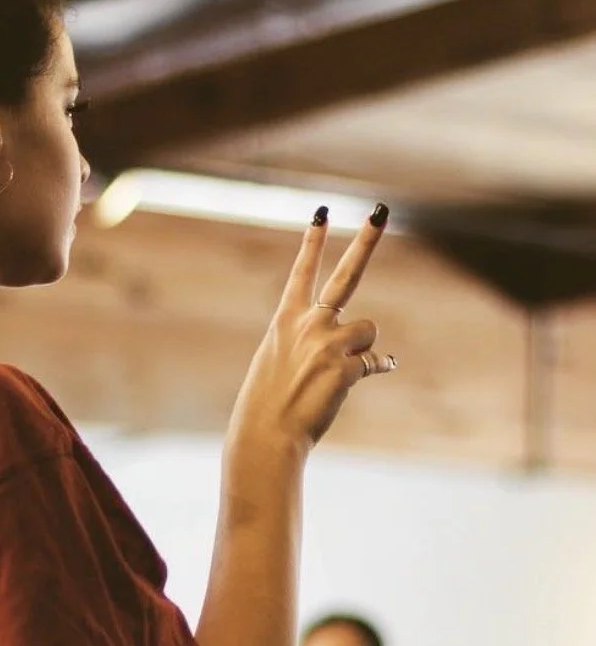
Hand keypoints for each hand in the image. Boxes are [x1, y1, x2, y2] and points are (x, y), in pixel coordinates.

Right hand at [229, 205, 394, 454]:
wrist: (266, 434)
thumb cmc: (267, 403)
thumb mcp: (277, 362)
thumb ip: (309, 343)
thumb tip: (363, 350)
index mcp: (285, 320)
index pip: (301, 273)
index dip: (312, 242)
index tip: (322, 212)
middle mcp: (308, 324)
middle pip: (345, 275)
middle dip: (364, 241)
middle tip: (380, 210)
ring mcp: (328, 344)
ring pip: (368, 330)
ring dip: (361, 349)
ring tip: (335, 373)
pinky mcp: (347, 368)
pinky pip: (375, 362)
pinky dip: (372, 369)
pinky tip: (349, 384)